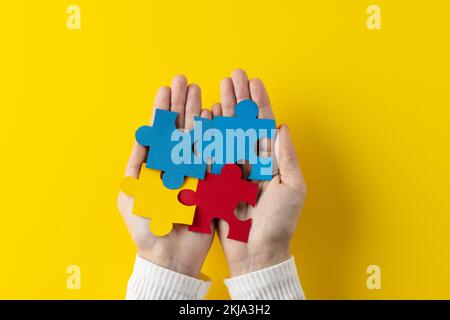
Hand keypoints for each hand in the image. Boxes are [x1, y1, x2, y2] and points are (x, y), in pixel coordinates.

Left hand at [117, 75, 213, 277]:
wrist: (170, 255)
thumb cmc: (146, 228)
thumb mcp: (133, 194)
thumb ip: (138, 165)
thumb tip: (143, 135)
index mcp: (155, 166)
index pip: (160, 132)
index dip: (162, 109)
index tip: (165, 88)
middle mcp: (175, 165)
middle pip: (179, 128)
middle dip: (180, 104)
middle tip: (183, 80)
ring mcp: (193, 171)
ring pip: (196, 136)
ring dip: (196, 113)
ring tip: (198, 90)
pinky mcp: (209, 181)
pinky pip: (212, 154)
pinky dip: (212, 136)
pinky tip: (213, 116)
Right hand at [213, 69, 306, 276]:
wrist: (256, 251)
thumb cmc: (279, 223)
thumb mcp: (292, 188)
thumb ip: (286, 156)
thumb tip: (282, 127)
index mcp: (271, 160)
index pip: (264, 125)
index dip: (259, 102)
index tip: (253, 81)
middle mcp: (252, 160)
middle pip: (244, 122)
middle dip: (239, 98)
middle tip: (233, 75)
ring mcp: (233, 168)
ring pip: (226, 132)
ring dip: (223, 109)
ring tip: (218, 86)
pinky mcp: (216, 179)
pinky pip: (211, 152)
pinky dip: (207, 134)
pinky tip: (204, 115)